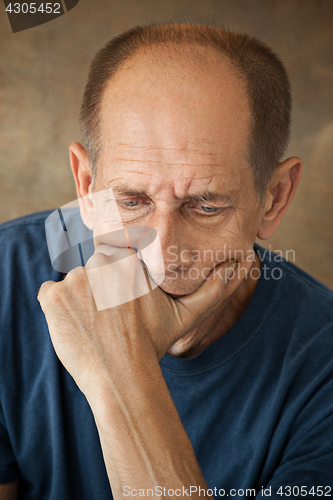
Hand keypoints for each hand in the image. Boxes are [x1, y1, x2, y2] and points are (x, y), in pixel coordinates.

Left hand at [38, 245, 235, 397]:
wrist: (122, 375)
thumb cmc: (154, 343)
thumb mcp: (187, 315)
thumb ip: (212, 288)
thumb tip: (237, 268)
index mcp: (129, 260)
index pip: (115, 257)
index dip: (117, 280)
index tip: (121, 301)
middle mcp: (99, 263)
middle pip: (93, 270)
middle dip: (99, 288)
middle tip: (110, 316)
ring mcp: (73, 279)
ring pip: (74, 284)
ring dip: (81, 300)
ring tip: (96, 324)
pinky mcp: (52, 297)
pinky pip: (50, 295)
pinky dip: (59, 308)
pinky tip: (77, 326)